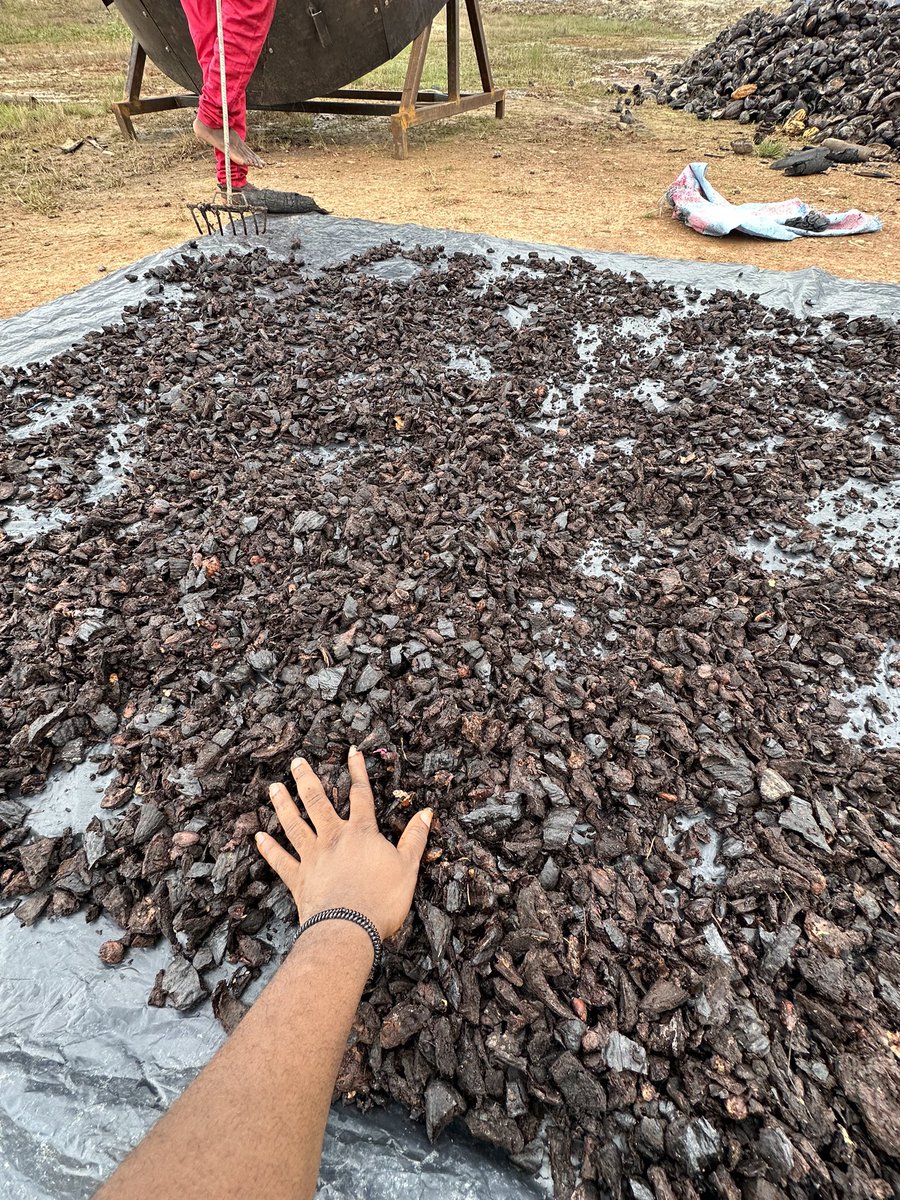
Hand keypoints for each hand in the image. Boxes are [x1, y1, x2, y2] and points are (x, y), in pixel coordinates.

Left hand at [256, 747, 431, 939]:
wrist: (349, 929)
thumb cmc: (382, 900)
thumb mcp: (408, 867)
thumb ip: (415, 838)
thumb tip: (426, 812)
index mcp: (361, 833)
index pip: (361, 795)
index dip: (357, 772)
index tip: (352, 752)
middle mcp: (333, 839)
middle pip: (318, 802)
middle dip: (307, 779)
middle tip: (296, 762)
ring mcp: (312, 857)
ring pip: (294, 824)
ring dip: (283, 805)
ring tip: (273, 788)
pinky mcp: (298, 879)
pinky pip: (280, 860)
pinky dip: (269, 849)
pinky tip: (259, 837)